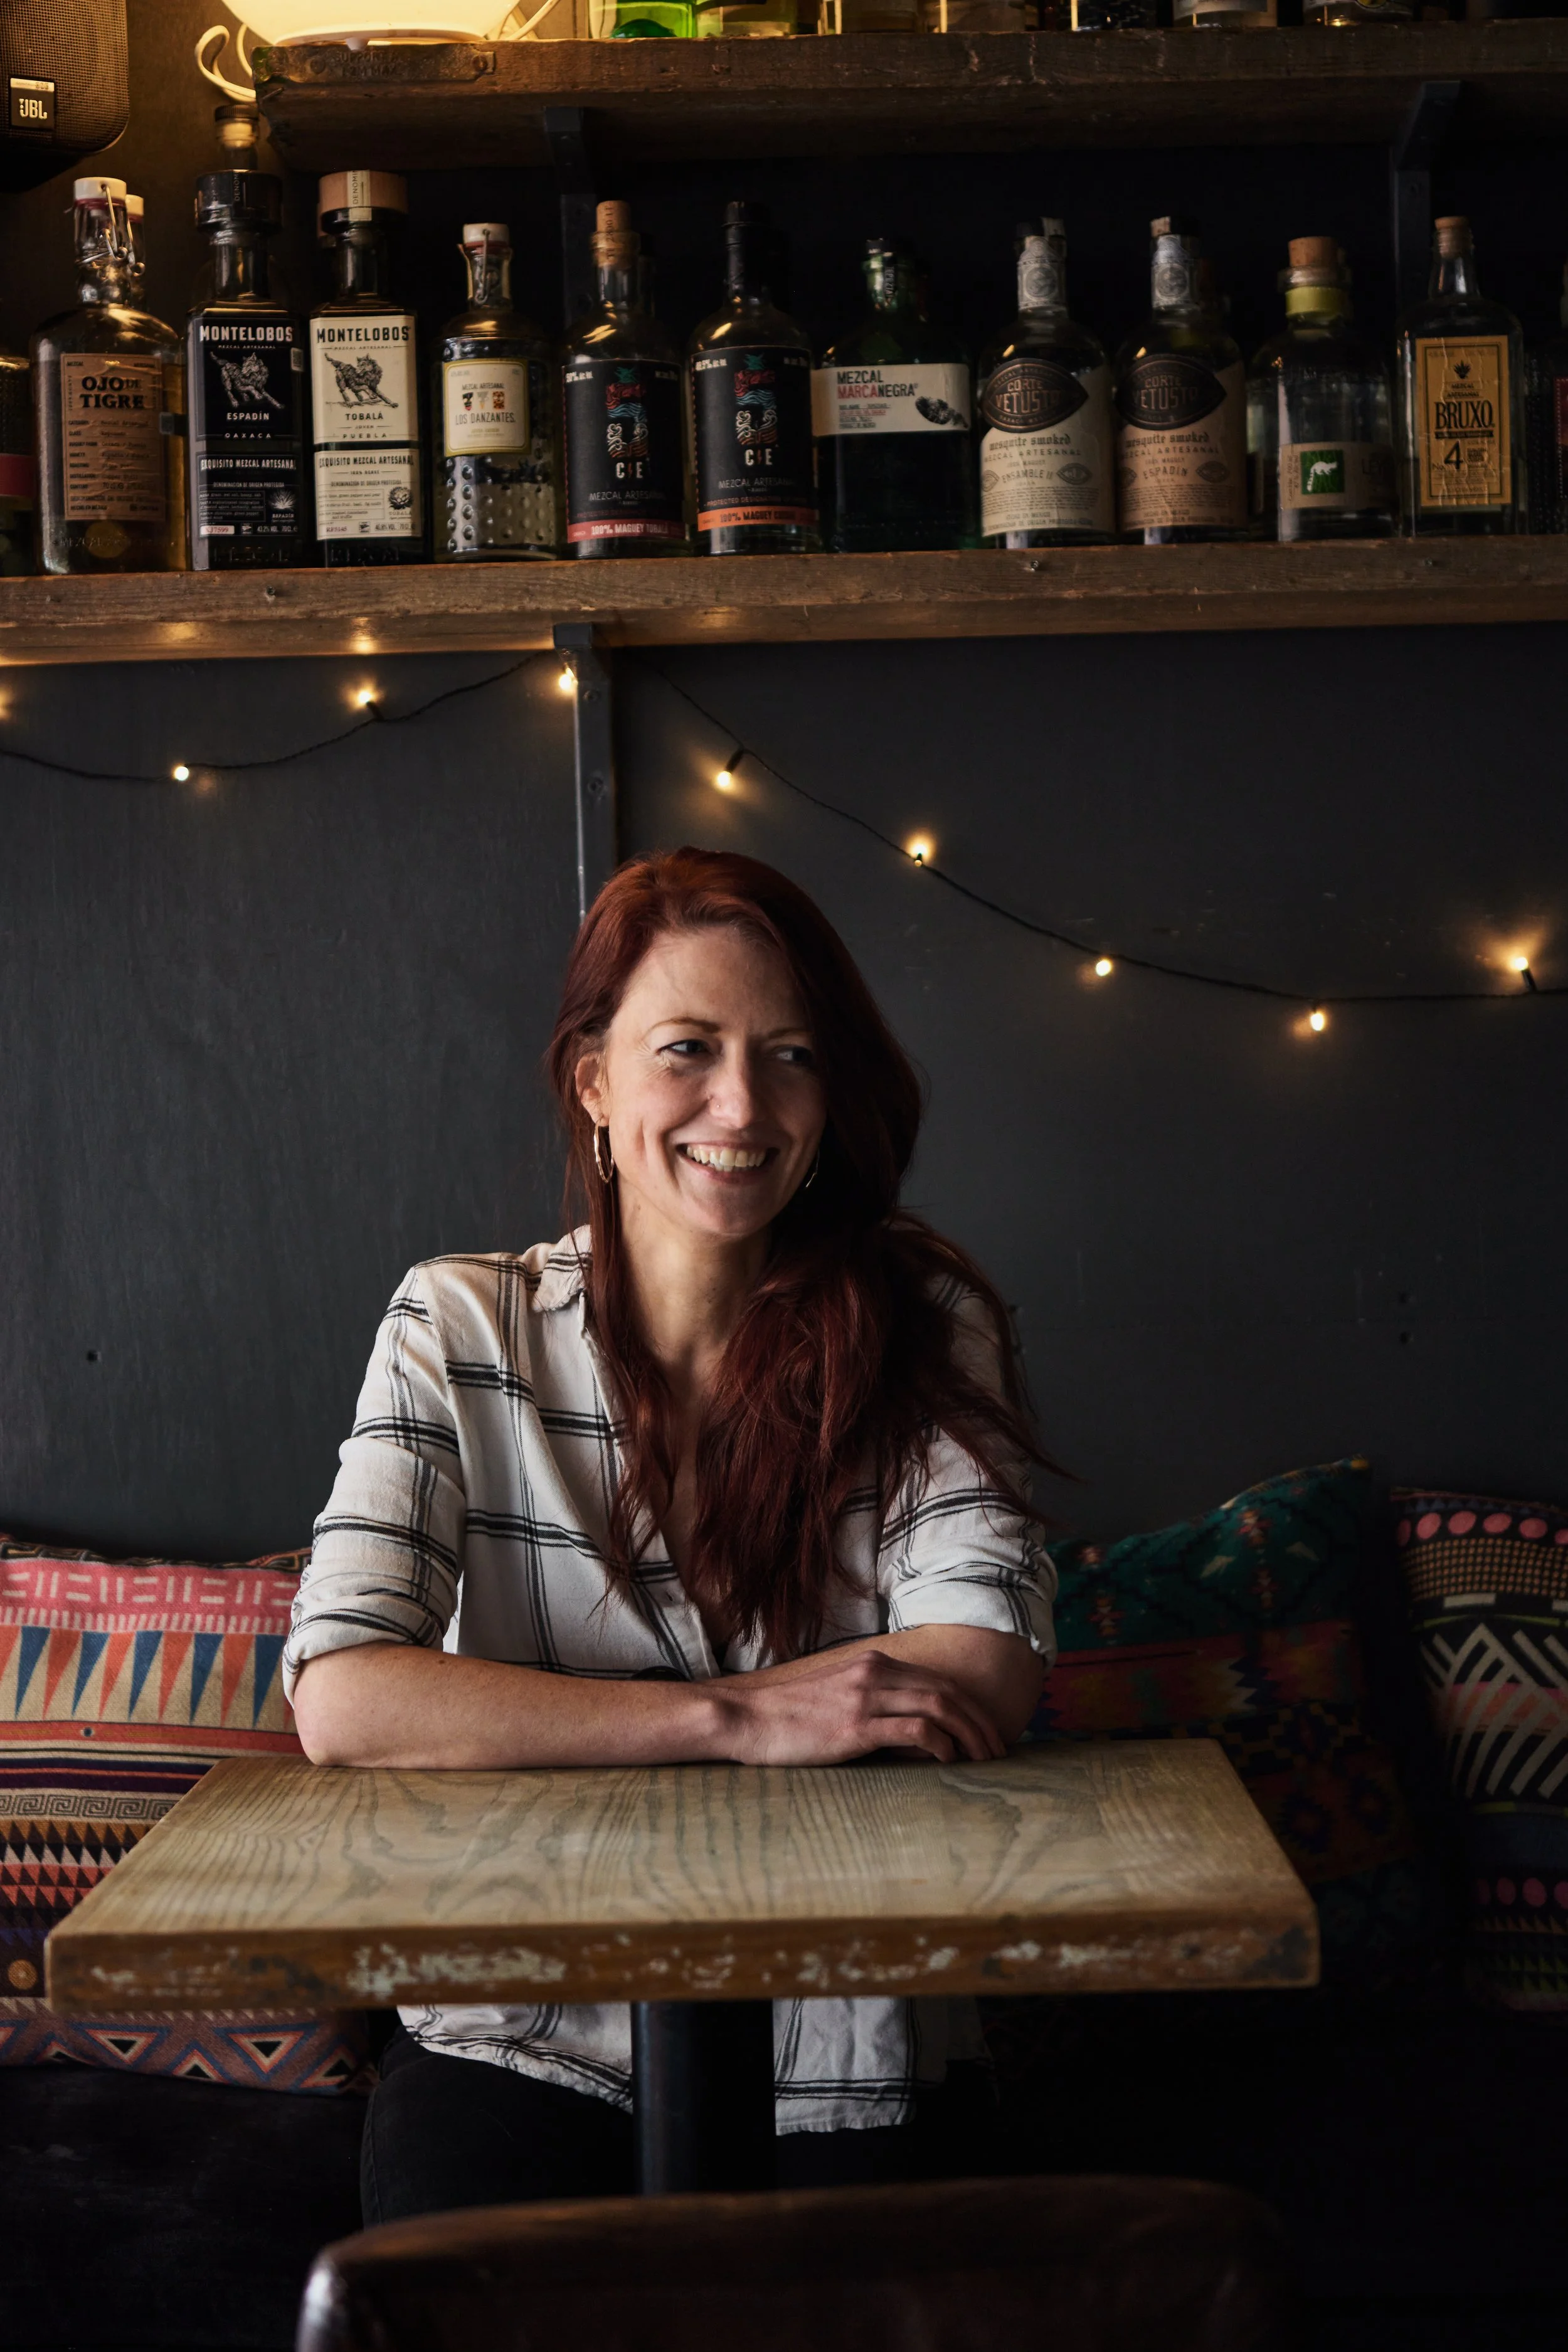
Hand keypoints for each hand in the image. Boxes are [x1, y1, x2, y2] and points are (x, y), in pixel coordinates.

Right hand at [707, 1645, 1006, 1767]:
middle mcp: (874, 1673)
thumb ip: (872, 1705)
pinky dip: (941, 1743)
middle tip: (998, 1750)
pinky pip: (915, 1730)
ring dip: (970, 1734)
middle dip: (980, 1721)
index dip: (970, 1706)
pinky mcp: (856, 1725)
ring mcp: (865, 1697)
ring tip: (985, 1759)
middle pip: (947, 1691)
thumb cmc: (787, 1717)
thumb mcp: (835, 1698)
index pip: (937, 1681)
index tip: (986, 1732)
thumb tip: (909, 1736)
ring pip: (939, 1707)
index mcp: (872, 1664)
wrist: (745, 1718)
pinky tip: (949, 1761)